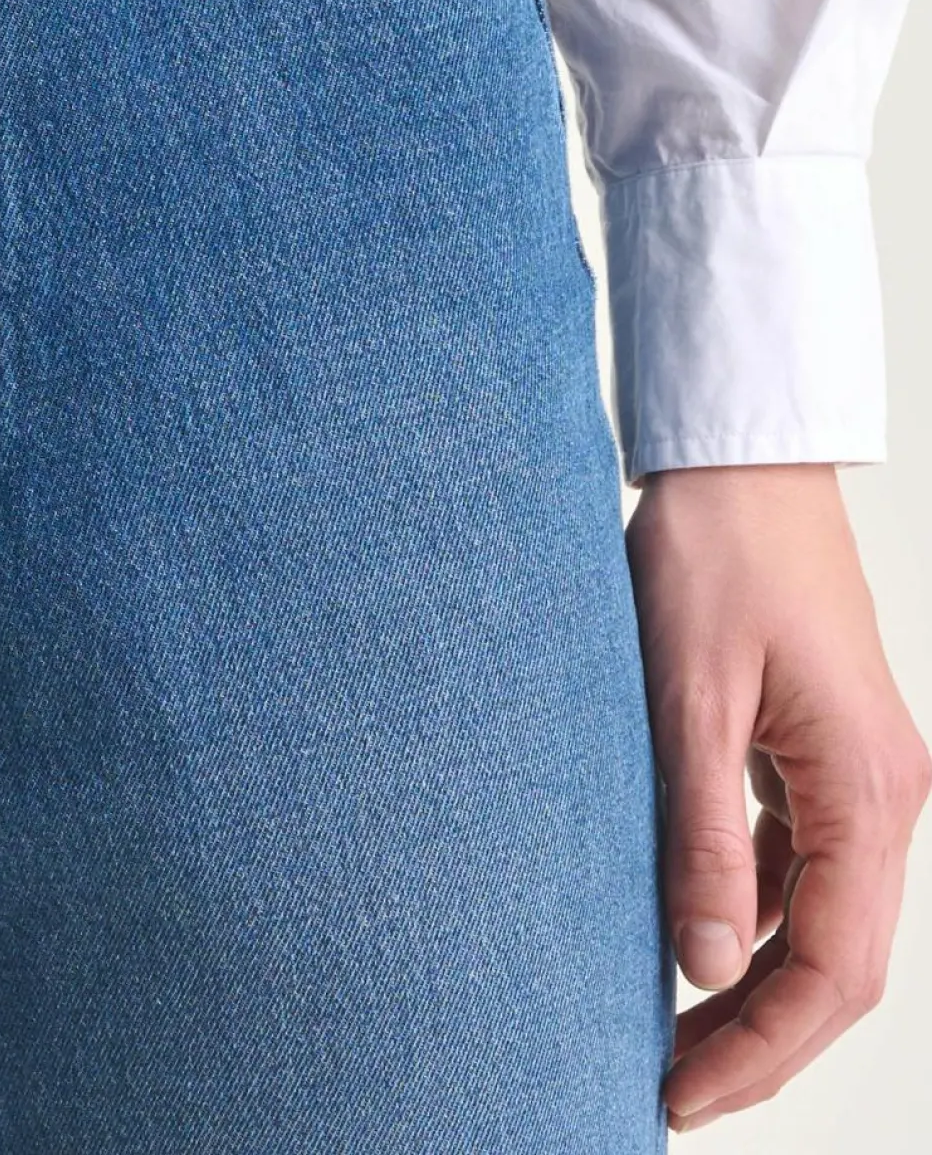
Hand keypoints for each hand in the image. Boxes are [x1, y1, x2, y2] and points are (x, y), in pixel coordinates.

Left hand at [625, 464, 929, 1132]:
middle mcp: (884, 794)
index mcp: (867, 790)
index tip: (679, 1096)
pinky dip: (748, 911)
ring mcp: (859, 774)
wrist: (741, 458)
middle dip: (759, 1039)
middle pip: (837, 964)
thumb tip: (698, 964)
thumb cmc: (714, 551)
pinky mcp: (822, 750)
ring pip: (818, 919)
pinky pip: (797, 863)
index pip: (832, 971)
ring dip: (752, 982)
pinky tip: (682, 926)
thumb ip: (697, 830)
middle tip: (666, 1088)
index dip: (760, 1051)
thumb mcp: (687, 692)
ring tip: (664, 1029)